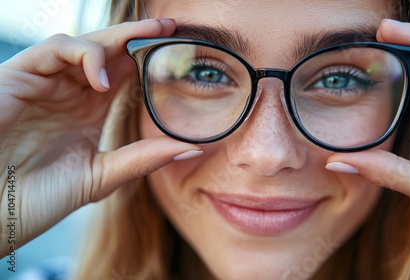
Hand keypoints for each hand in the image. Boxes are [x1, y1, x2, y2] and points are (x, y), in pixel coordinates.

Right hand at [0, 19, 201, 254]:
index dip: (147, 59)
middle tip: (170, 27)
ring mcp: (44, 83)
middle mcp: (68, 93)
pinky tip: (101, 80)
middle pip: (106, 52)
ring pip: (83, 44)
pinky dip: (82, 56)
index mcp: (88, 111)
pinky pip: (54, 49)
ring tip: (144, 42)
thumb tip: (193, 149)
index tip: (178, 51)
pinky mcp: (19, 76)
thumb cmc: (36, 199)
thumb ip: (142, 159)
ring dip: (115, 39)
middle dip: (137, 36)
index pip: (122, 73)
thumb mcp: (99, 177)